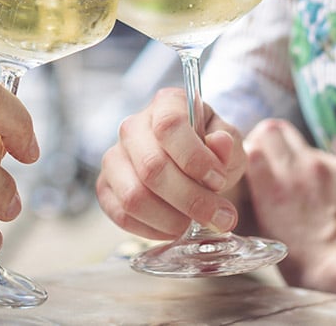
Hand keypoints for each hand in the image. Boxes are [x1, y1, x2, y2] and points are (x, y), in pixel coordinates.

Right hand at [96, 88, 244, 238]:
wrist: (191, 165)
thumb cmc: (210, 150)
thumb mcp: (229, 143)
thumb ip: (228, 144)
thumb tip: (219, 143)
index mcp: (166, 105)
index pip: (169, 125)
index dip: (195, 158)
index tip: (219, 180)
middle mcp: (132, 127)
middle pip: (152, 167)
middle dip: (191, 199)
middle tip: (220, 217)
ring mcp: (114, 157)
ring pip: (134, 196)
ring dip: (172, 219)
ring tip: (197, 224)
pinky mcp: (105, 187)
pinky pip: (122, 215)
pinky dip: (153, 230)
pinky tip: (176, 228)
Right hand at [243, 118, 335, 286]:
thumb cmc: (294, 254)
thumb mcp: (258, 226)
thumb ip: (247, 195)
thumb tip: (241, 179)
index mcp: (267, 181)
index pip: (247, 143)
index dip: (247, 152)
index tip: (249, 164)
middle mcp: (293, 166)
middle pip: (271, 128)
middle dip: (267, 140)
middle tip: (270, 159)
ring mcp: (321, 164)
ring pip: (298, 138)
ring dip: (292, 150)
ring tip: (295, 174)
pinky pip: (323, 154)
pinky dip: (317, 165)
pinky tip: (319, 187)